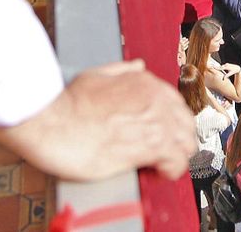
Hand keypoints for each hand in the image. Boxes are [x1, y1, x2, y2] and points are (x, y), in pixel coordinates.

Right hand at [0, 59, 194, 181]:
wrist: (54, 123)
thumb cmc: (67, 104)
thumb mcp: (95, 75)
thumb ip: (121, 71)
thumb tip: (138, 66)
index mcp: (144, 82)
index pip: (175, 104)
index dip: (167, 122)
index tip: (155, 134)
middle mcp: (156, 100)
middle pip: (185, 124)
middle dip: (175, 139)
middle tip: (159, 153)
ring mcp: (157, 122)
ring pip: (186, 143)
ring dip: (175, 155)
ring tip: (158, 165)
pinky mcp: (152, 146)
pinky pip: (177, 162)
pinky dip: (171, 170)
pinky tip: (158, 173)